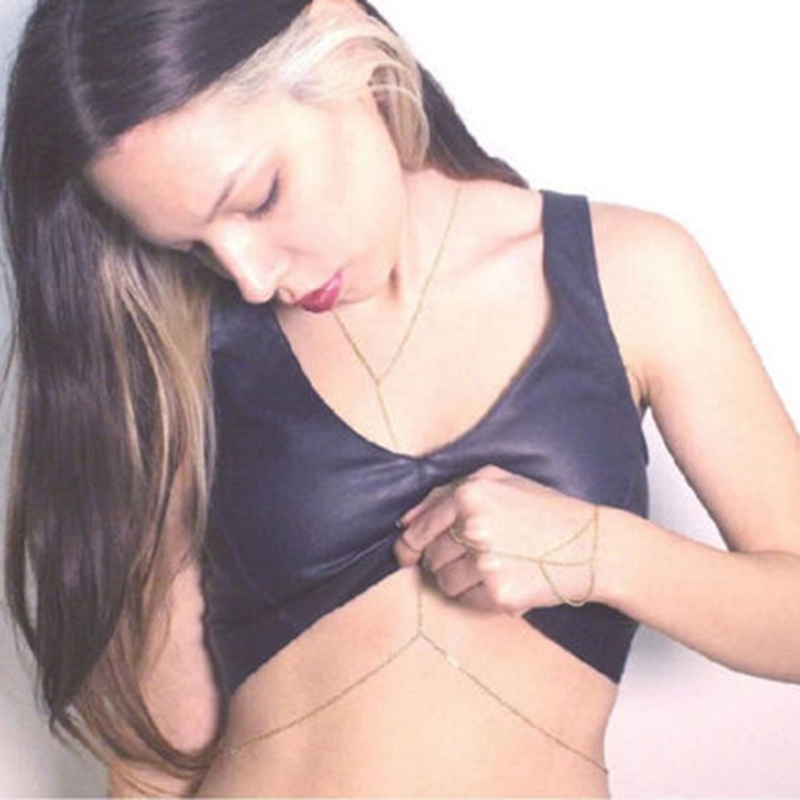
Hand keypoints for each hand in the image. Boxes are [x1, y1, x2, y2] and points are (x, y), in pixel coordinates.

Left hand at [393, 464, 601, 614]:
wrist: (592, 546)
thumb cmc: (545, 511)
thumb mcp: (499, 482)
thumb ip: (447, 492)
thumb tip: (405, 521)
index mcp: (469, 494)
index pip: (419, 528)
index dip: (411, 545)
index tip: (410, 554)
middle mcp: (474, 526)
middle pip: (431, 557)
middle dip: (443, 560)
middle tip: (473, 556)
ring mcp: (486, 562)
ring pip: (444, 582)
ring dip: (460, 580)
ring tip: (491, 568)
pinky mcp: (499, 594)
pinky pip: (466, 601)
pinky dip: (478, 597)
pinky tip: (503, 580)